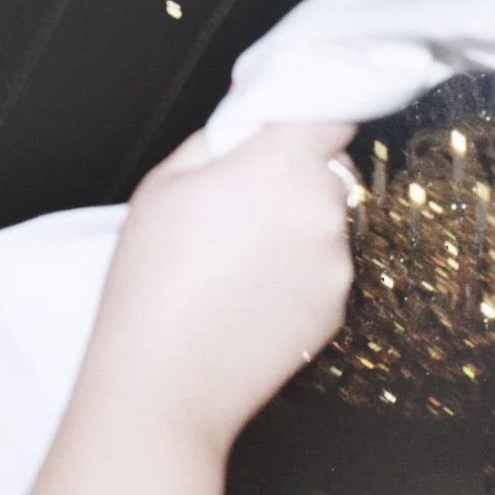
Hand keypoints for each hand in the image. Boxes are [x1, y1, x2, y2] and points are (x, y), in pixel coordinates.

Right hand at [80, 122, 356, 450]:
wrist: (169, 379)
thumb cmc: (154, 278)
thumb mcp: (166, 182)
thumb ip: (221, 138)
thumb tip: (252, 115)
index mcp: (285, 168)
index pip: (331, 116)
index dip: (312, 116)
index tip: (290, 124)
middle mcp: (326, 213)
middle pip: (328, 173)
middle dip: (292, 177)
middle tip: (234, 202)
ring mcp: (339, 266)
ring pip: (325, 225)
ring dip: (293, 229)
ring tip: (231, 261)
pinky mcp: (339, 309)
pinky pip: (323, 272)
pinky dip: (296, 274)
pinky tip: (246, 295)